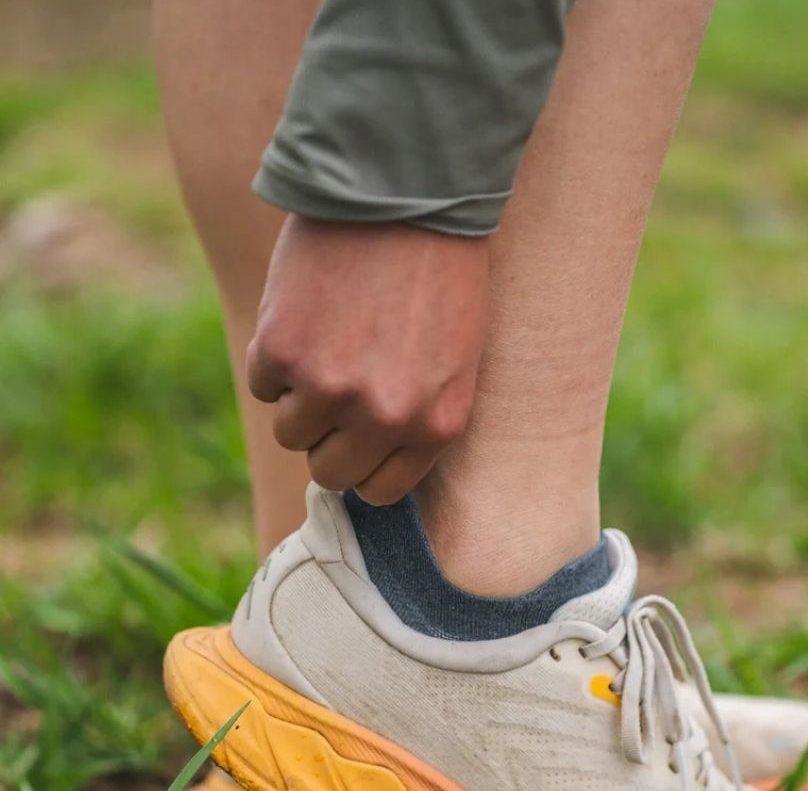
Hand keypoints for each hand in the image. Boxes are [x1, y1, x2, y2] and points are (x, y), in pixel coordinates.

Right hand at [247, 216, 486, 504]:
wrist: (406, 194)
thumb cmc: (438, 271)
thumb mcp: (453, 358)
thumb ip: (417, 413)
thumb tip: (369, 460)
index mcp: (438, 424)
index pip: (382, 488)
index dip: (364, 461)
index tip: (356, 435)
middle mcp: (386, 417)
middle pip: (330, 471)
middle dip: (328, 435)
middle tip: (336, 385)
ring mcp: (331, 389)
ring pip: (290, 431)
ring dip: (299, 394)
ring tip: (328, 339)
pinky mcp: (282, 352)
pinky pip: (262, 383)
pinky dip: (274, 354)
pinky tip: (307, 312)